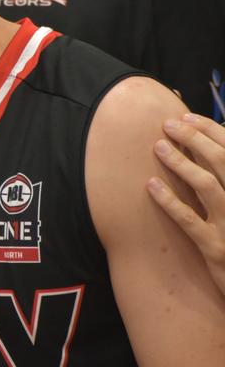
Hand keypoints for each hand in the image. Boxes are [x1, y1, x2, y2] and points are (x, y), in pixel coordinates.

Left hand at [148, 114, 224, 296]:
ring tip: (158, 146)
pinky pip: (189, 220)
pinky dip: (169, 201)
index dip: (212, 131)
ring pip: (206, 186)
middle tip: (168, 124)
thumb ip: (223, 180)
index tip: (188, 116)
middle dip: (195, 138)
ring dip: (180, 163)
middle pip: (222, 162)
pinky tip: (150, 185)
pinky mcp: (217, 250)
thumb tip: (208, 149)